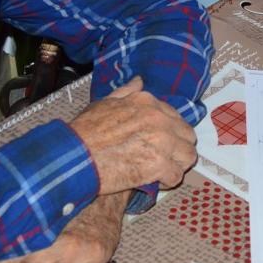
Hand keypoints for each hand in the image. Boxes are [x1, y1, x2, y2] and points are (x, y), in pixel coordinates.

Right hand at [67, 76, 197, 193]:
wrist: (73, 157)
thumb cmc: (84, 132)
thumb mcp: (104, 103)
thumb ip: (126, 92)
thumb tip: (139, 81)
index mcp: (148, 102)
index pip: (176, 117)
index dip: (170, 132)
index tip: (161, 142)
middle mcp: (159, 119)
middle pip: (187, 136)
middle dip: (178, 148)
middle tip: (165, 158)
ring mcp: (161, 141)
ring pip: (188, 156)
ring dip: (177, 164)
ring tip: (164, 170)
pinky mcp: (158, 165)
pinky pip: (176, 175)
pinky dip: (168, 181)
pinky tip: (157, 181)